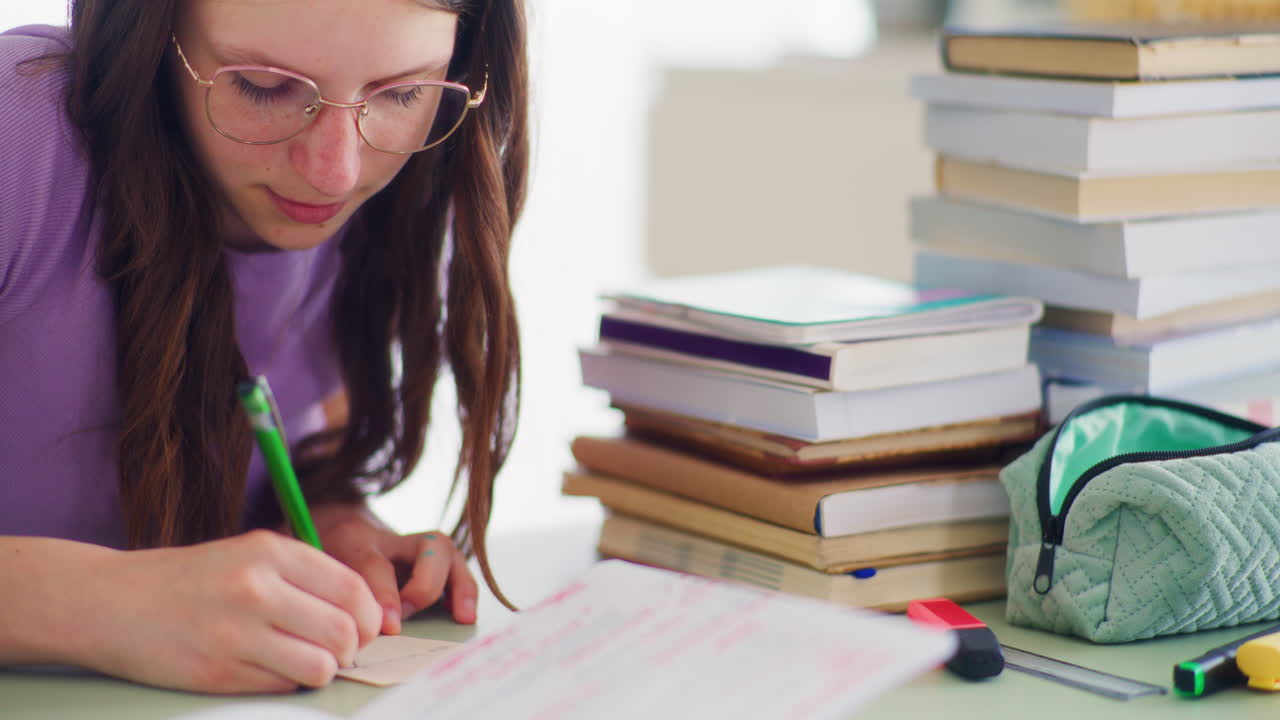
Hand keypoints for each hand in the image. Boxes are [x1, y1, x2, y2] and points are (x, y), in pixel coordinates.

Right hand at [83, 530, 381, 692]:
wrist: (111, 601)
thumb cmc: (189, 578)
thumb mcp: (248, 554)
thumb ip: (303, 576)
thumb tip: (364, 612)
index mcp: (269, 552)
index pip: (351, 588)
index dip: (369, 615)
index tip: (365, 627)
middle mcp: (256, 588)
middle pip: (343, 630)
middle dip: (352, 647)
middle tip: (339, 649)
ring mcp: (236, 633)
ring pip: (321, 665)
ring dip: (323, 669)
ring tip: (305, 660)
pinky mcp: (218, 672)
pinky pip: (284, 686)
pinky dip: (289, 682)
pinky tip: (269, 668)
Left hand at [311, 504, 477, 633]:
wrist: (328, 520)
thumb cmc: (314, 553)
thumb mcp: (305, 565)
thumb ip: (319, 590)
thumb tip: (337, 630)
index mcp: (352, 538)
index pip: (375, 565)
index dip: (385, 597)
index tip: (388, 627)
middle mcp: (388, 537)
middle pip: (425, 546)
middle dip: (424, 587)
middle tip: (409, 618)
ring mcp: (410, 542)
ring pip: (445, 549)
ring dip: (458, 584)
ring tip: (462, 617)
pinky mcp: (427, 556)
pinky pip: (454, 566)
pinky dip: (464, 589)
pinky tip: (465, 614)